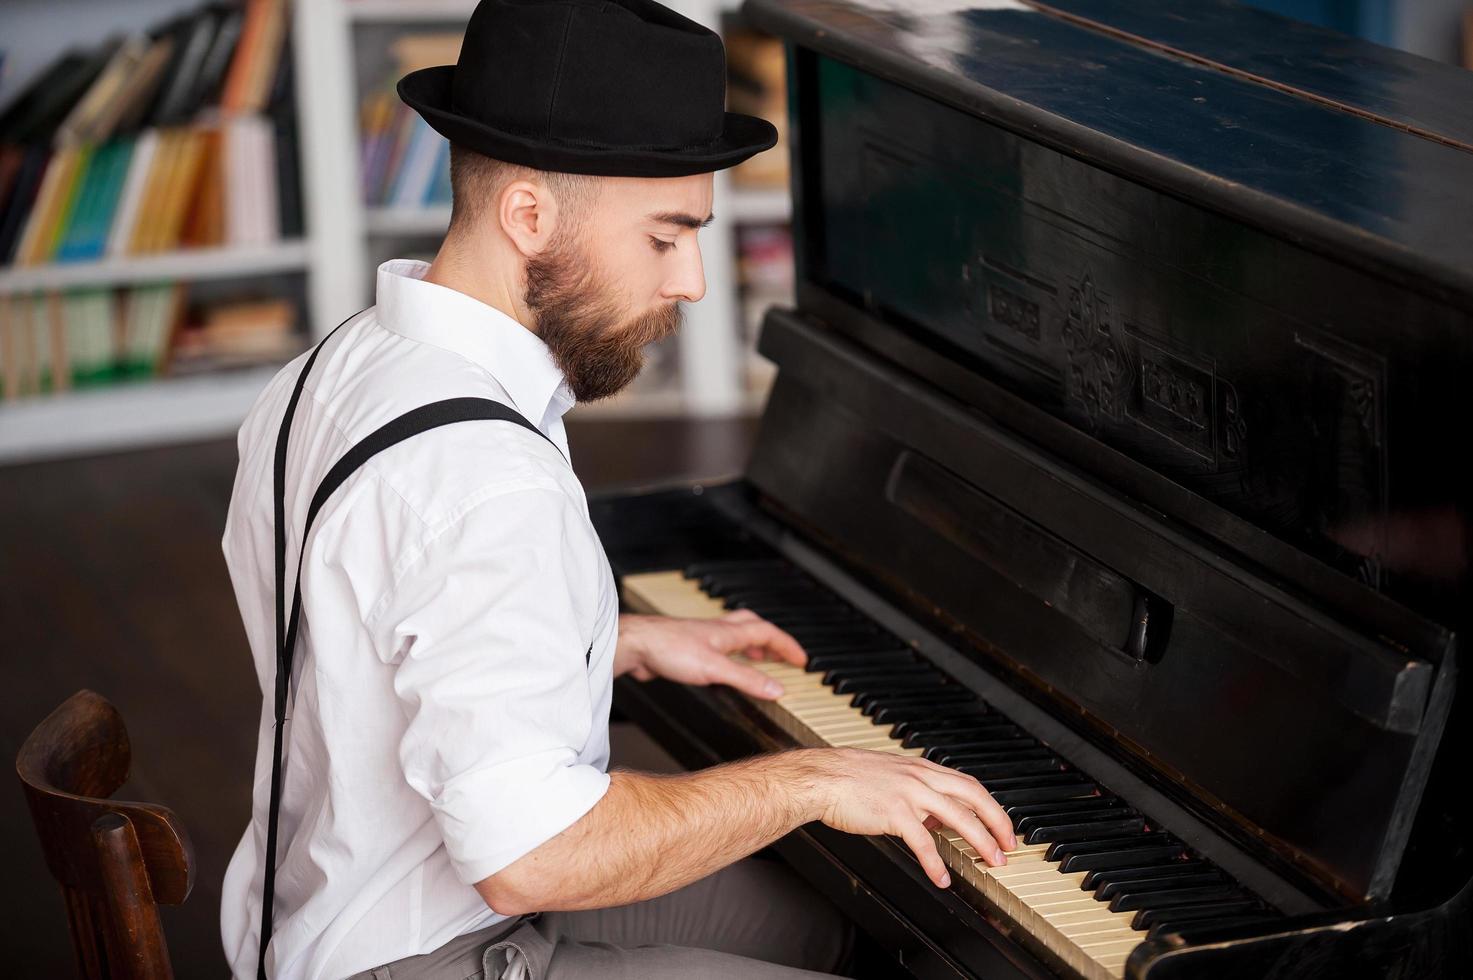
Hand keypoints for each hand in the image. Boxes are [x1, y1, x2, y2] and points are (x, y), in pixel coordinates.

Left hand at [615, 610, 806, 699]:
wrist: (634, 645)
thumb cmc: (668, 648)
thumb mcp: (714, 668)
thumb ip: (747, 679)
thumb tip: (777, 689)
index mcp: (728, 632)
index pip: (768, 633)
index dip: (787, 646)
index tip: (801, 660)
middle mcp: (716, 631)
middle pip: (753, 627)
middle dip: (772, 640)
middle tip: (783, 655)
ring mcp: (701, 638)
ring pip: (734, 636)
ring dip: (751, 647)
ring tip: (760, 660)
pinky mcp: (685, 649)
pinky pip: (716, 649)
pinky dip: (729, 656)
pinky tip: (723, 669)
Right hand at [797, 747, 1016, 887]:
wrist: (821, 777)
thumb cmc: (847, 778)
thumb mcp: (890, 777)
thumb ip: (915, 792)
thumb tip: (934, 817)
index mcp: (921, 768)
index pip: (968, 784)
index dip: (991, 806)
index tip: (1002, 826)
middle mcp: (920, 777)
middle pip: (973, 798)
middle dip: (997, 823)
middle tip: (1008, 847)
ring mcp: (909, 793)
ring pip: (958, 818)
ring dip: (980, 842)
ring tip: (991, 863)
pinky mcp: (894, 812)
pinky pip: (923, 842)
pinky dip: (936, 862)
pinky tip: (942, 878)